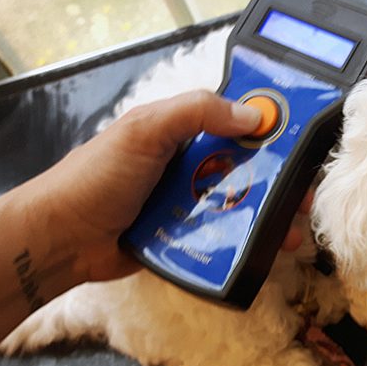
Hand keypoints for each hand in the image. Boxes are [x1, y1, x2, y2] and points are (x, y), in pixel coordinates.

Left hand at [26, 90, 306, 282]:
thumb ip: (196, 113)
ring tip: (293, 232)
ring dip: (270, 216)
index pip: (235, 122)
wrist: (61, 239)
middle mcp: (190, 165)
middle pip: (247, 168)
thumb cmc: (97, 177)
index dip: (269, 129)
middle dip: (280, 180)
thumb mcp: (145, 131)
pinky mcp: (186, 237)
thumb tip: (254, 116)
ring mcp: (189, 202)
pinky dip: (248, 243)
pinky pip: (224, 236)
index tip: (303, 141)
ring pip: (241, 205)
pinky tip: (270, 252)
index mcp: (181, 132)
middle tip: (305, 196)